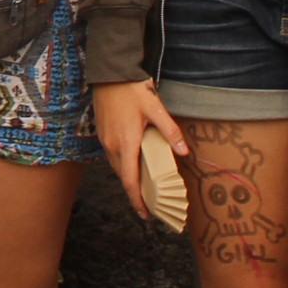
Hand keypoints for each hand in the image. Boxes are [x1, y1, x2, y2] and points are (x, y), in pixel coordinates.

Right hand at [93, 80, 185, 209]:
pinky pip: (114, 156)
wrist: (109, 72)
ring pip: (118, 167)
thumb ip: (170, 132)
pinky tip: (135, 162)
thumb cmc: (132, 89)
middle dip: (136, 193)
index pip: (130, 181)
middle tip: (152, 203)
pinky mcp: (103, 133)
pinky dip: (124, 165)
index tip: (146, 214)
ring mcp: (105, 140)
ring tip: (145, 186)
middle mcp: (112, 146)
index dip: (137, 200)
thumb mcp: (156, 109)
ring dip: (130, 179)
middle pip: (123, 177)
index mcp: (126, 144)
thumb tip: (184, 152)